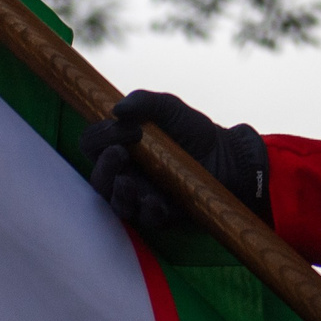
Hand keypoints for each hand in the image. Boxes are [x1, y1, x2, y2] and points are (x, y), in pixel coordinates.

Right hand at [77, 89, 272, 229]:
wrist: (227, 156)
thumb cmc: (193, 131)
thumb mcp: (170, 109)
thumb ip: (144, 101)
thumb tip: (116, 108)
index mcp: (120, 147)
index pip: (92, 144)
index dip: (100, 136)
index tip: (125, 126)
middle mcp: (125, 174)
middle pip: (98, 179)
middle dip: (104, 167)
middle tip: (119, 153)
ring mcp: (142, 197)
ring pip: (117, 204)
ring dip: (119, 194)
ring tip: (128, 182)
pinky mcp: (162, 215)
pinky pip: (147, 220)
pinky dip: (148, 211)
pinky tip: (155, 202)